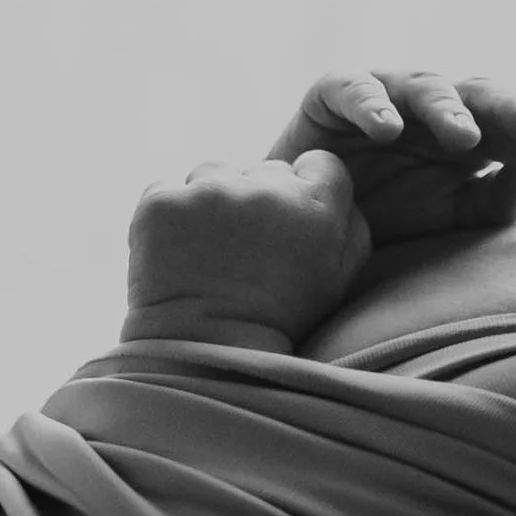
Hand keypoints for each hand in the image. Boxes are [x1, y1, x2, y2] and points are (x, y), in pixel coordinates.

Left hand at [124, 152, 375, 349]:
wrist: (204, 353)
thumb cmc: (277, 320)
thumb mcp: (336, 282)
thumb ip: (353, 229)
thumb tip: (344, 196)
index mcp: (316, 204)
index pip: (318, 163)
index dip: (304, 188)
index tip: (288, 221)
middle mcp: (266, 189)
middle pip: (263, 169)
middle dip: (256, 199)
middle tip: (244, 248)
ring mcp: (210, 191)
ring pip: (214, 173)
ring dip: (211, 200)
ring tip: (207, 250)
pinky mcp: (163, 202)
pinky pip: (167, 189)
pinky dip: (169, 214)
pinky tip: (176, 251)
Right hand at [267, 67, 515, 247]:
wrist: (305, 227)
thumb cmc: (387, 217)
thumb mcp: (451, 216)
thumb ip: (500, 197)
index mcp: (467, 130)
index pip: (507, 123)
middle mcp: (429, 106)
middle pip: (475, 92)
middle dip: (504, 104)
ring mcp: (383, 93)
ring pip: (422, 84)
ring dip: (445, 107)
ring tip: (463, 135)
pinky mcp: (331, 93)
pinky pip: (353, 87)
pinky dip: (370, 104)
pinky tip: (387, 129)